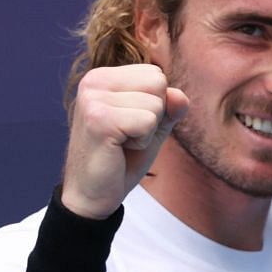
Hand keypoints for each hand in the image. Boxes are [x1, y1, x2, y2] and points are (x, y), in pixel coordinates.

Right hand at [60, 64, 189, 219]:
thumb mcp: (151, 129)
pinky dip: (142, 142)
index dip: (155, 106)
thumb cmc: (120, 161)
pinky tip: (119, 150)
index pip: (155, 75)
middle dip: (153, 116)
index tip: (129, 126)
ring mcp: (93, 98)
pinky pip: (148, 122)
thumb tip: (180, 95)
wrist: (91, 196)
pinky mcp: (99, 119)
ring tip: (121, 144)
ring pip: (156, 104)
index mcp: (102, 77)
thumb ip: (169, 109)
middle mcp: (94, 81)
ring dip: (146, 132)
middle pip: (158, 83)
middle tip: (126, 137)